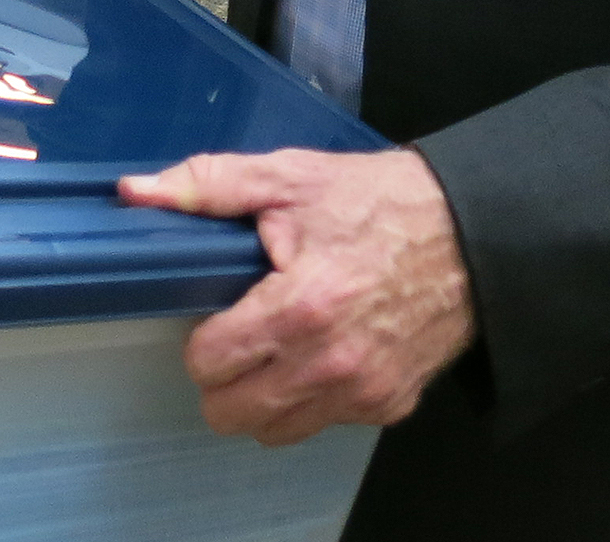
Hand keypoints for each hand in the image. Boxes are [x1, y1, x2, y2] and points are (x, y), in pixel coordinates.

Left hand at [118, 148, 474, 445]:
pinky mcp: (391, 404)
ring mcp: (363, 391)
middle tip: (243, 337)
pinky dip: (317, 397)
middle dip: (224, 378)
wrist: (473, 231)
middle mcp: (330, 364)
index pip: (208, 363)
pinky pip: (328, 423)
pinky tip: (331, 351)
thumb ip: (209, 186)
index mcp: (300, 308)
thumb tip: (136, 192)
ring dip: (266, 397)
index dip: (204, 336)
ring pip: (276, 430)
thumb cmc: (379, 202)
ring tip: (283, 348)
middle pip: (233, 414)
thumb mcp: (291, 178)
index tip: (222, 312)